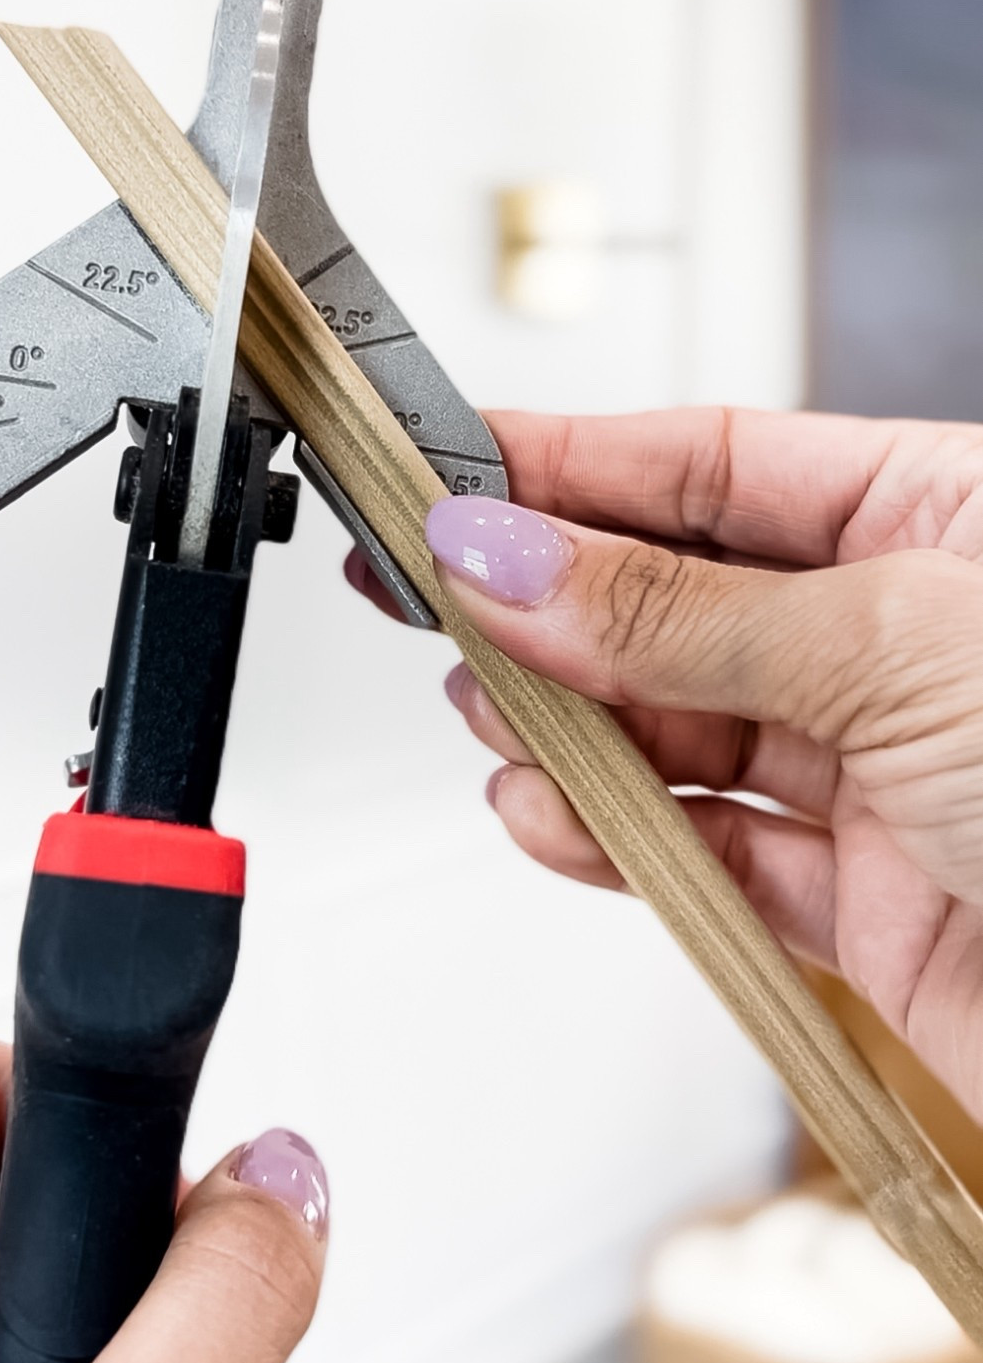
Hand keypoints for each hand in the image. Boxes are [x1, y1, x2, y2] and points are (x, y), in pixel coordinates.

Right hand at [353, 406, 982, 1121]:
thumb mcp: (896, 645)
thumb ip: (684, 612)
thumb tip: (514, 558)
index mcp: (945, 515)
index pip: (720, 464)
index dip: (574, 461)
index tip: (452, 463)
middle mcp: (908, 635)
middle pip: (681, 593)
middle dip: (552, 599)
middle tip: (431, 594)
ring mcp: (886, 770)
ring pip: (680, 726)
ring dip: (569, 725)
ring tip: (488, 713)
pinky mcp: (870, 901)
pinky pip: (708, 850)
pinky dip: (616, 837)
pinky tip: (549, 812)